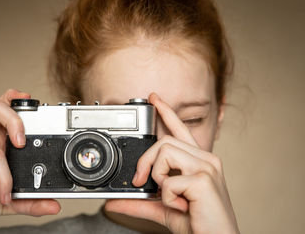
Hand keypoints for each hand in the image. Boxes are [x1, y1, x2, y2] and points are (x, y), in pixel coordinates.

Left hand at [105, 93, 239, 233]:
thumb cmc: (197, 224)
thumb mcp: (163, 209)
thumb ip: (139, 202)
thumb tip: (112, 202)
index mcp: (199, 162)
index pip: (181, 130)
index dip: (167, 112)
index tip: (154, 98)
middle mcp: (206, 159)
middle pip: (165, 142)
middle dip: (146, 161)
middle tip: (141, 181)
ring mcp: (207, 167)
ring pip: (165, 152)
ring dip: (158, 178)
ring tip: (171, 197)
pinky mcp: (203, 180)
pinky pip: (168, 180)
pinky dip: (166, 197)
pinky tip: (182, 206)